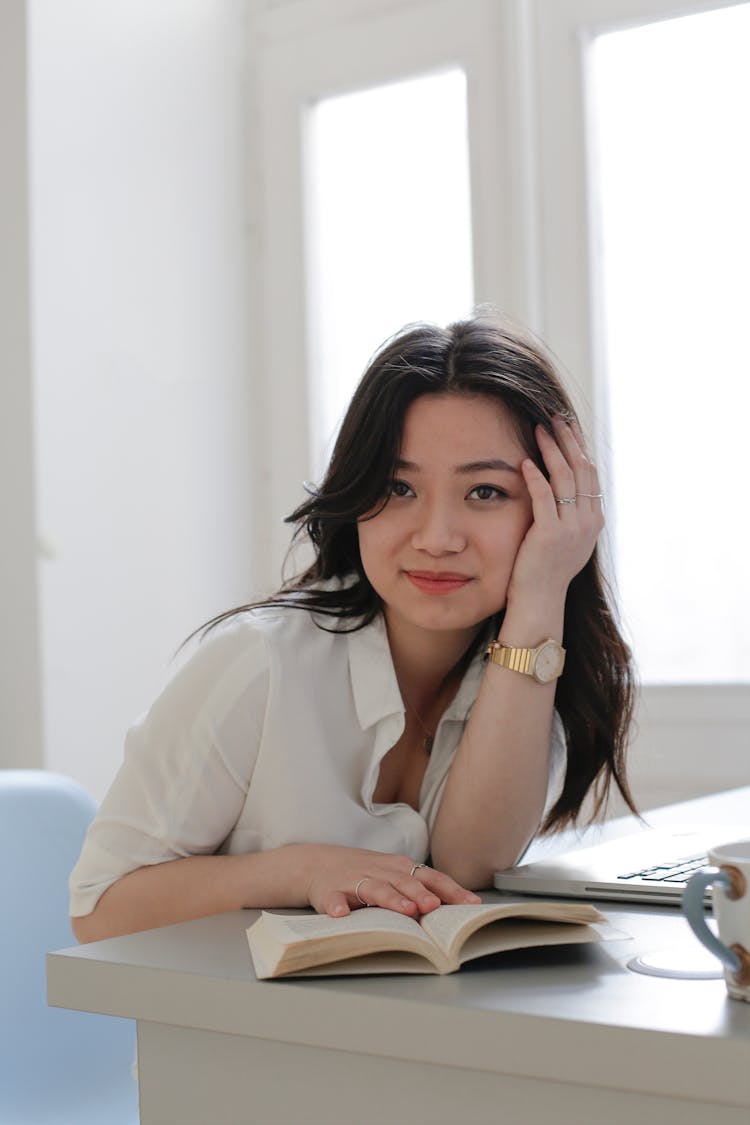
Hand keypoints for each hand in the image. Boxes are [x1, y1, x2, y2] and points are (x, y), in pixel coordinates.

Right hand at [295, 844, 481, 917]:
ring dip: (391, 899)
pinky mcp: (330, 891)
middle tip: (434, 906)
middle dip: (421, 893)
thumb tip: (456, 910)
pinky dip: (337, 905)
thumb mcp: (395, 876)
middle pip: (404, 881)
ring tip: (405, 911)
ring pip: (374, 889)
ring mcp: (354, 880)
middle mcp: (381, 872)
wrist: (318, 864)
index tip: (471, 904)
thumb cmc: (366, 874)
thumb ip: (420, 890)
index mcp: (400, 869)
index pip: (431, 877)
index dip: (451, 890)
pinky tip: (341, 914)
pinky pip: (333, 899)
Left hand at [508, 416, 603, 602]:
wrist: (540, 601)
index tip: (568, 425)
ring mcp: (572, 528)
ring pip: (565, 478)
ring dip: (552, 450)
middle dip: (568, 439)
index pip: (590, 473)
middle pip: (582, 469)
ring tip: (539, 428)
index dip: (580, 446)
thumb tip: (563, 484)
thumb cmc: (545, 569)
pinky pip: (544, 497)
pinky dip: (536, 477)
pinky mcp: (550, 535)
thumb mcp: (567, 538)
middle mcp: (588, 521)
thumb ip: (569, 513)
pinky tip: (525, 462)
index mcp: (594, 519)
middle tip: (555, 417)